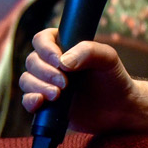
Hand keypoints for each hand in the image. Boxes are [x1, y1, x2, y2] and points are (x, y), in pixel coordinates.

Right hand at [19, 28, 147, 137]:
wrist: (120, 108)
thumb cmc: (114, 78)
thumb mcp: (107, 58)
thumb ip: (88, 51)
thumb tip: (62, 62)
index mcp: (64, 46)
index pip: (42, 39)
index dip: (46, 49)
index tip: (59, 61)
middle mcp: (52, 64)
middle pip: (32, 61)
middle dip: (45, 72)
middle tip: (65, 83)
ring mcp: (47, 84)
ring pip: (27, 80)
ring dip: (38, 86)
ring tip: (58, 95)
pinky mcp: (46, 104)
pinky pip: (27, 100)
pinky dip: (30, 100)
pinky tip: (41, 102)